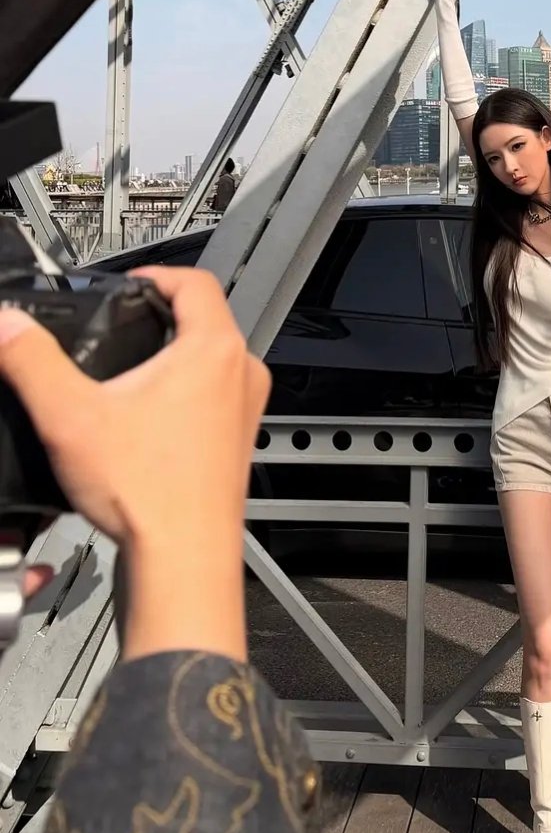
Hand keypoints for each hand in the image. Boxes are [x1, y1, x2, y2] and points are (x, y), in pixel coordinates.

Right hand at [0, 268, 269, 660]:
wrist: (183, 558)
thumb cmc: (149, 493)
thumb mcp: (71, 416)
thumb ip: (32, 362)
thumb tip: (7, 326)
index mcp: (214, 350)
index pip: (196, 283)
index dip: (157, 275)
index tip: (128, 285)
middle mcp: (242, 374)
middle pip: (206, 319)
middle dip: (161, 317)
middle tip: (121, 325)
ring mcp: (246, 409)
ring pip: (212, 360)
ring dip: (174, 357)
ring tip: (129, 371)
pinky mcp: (238, 440)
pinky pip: (215, 396)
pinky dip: (185, 394)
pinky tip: (146, 418)